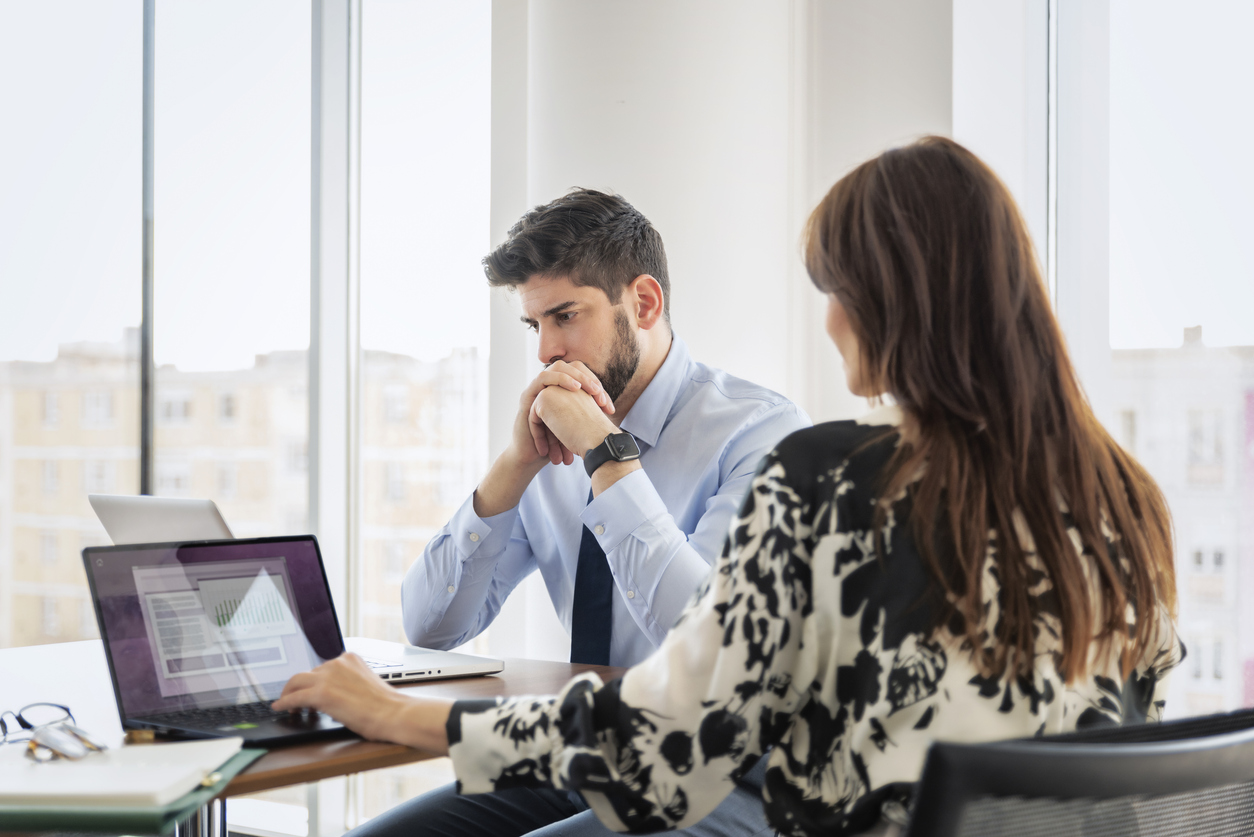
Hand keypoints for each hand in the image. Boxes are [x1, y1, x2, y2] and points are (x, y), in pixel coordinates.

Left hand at [272, 653, 452, 752]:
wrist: (393, 713)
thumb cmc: (385, 705)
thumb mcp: (365, 683)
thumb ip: (348, 682)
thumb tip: (333, 694)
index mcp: (349, 658)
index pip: (322, 667)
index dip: (313, 680)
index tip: (307, 686)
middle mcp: (337, 663)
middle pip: (307, 673)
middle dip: (298, 686)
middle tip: (292, 697)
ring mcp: (328, 677)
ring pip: (296, 681)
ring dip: (288, 693)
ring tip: (286, 703)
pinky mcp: (321, 694)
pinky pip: (294, 697)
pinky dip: (284, 702)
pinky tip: (280, 708)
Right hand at [473, 361, 614, 517]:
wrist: (534, 459)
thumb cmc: (557, 445)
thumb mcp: (577, 428)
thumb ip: (589, 416)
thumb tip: (612, 416)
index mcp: (562, 391)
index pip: (582, 377)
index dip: (597, 387)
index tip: (608, 407)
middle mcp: (549, 387)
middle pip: (571, 367)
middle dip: (589, 379)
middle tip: (600, 396)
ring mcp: (537, 390)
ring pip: (556, 367)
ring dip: (575, 376)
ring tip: (589, 390)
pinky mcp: (527, 396)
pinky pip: (542, 379)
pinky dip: (560, 380)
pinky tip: (575, 388)